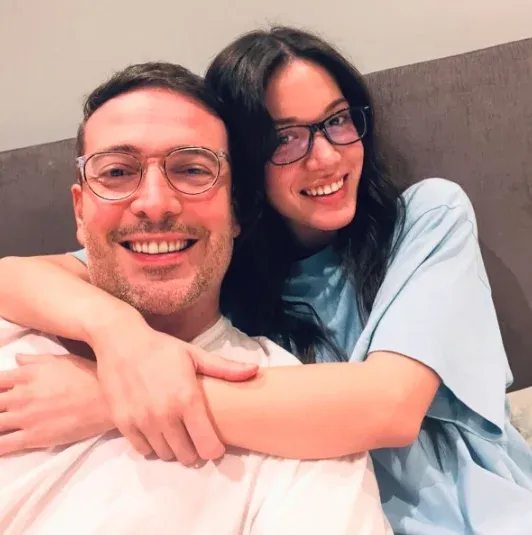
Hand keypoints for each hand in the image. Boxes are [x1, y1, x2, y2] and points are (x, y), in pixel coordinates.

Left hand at [0, 353, 111, 455]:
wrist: (106, 400)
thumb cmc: (88, 375)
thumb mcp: (62, 360)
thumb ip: (35, 360)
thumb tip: (16, 359)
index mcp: (26, 374)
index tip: (1, 392)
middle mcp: (20, 395)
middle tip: (3, 410)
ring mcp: (25, 417)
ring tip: (2, 425)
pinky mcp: (33, 437)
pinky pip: (3, 445)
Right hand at [91, 325, 257, 464]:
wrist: (121, 341)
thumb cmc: (162, 348)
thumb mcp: (195, 355)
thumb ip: (226, 368)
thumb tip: (255, 370)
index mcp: (187, 399)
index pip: (207, 446)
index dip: (214, 449)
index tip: (214, 443)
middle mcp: (165, 414)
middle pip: (187, 455)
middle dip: (194, 450)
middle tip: (194, 436)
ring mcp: (142, 421)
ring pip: (165, 454)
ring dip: (173, 448)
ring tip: (176, 432)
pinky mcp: (123, 423)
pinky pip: (143, 450)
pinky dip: (151, 445)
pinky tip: (156, 430)